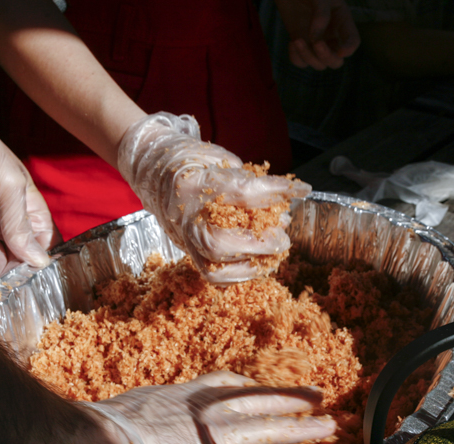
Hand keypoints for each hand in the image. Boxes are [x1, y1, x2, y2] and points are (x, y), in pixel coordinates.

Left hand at [0, 106, 60, 287]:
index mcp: (28, 210)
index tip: (36, 278)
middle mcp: (7, 224)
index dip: (39, 262)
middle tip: (8, 287)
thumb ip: (19, 223)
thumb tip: (37, 259)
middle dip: (14, 275)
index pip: (41, 244)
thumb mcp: (7, 185)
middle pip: (17, 260)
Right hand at [77, 371, 335, 443]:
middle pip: (237, 388)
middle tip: (295, 390)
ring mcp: (205, 417)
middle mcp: (186, 400)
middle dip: (267, 389)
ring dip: (294, 404)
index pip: (201, 389)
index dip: (227, 388)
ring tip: (323, 404)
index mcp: (158, 402)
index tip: (242, 386)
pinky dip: (301, 428)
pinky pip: (270, 431)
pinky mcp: (219, 440)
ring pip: (261, 405)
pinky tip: (325, 429)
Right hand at [117, 112, 310, 282]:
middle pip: (219, 243)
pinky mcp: (185, 248)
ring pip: (214, 265)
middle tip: (283, 237)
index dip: (275, 191)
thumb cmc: (190, 159)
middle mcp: (184, 214)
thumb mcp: (220, 158)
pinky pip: (211, 274)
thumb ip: (247, 181)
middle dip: (259, 244)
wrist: (152, 167)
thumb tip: (281, 205)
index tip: (301, 190)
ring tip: (274, 255)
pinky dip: (238, 274)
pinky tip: (257, 264)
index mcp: (193, 182)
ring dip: (251, 265)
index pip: (241, 191)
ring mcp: (182, 235)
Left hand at [276, 0, 360, 69]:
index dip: (349, 49)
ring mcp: (316, 42)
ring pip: (318, 64)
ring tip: (297, 41)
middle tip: (317, 44)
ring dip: (308, 57)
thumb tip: (315, 39)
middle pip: (336, 61)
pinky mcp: (301, 45)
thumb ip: (321, 15)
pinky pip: (301, 62)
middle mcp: (332, 36)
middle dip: (327, 57)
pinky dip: (296, 57)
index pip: (352, 41)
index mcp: (342, 22)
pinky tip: (292, 42)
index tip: (340, 51)